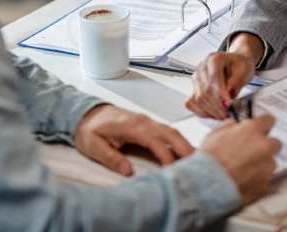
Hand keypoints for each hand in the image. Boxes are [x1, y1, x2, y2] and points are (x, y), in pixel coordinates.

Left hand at [74, 105, 193, 175]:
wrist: (87, 113)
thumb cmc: (90, 129)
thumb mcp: (93, 145)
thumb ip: (110, 158)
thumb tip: (128, 171)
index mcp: (130, 126)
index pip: (153, 140)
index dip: (165, 154)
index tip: (173, 169)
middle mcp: (142, 121)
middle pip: (169, 133)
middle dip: (184, 147)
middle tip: (198, 163)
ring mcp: (147, 121)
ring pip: (171, 131)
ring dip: (185, 144)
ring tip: (198, 159)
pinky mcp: (148, 125)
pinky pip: (167, 131)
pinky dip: (179, 141)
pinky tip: (186, 151)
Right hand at [186, 36, 258, 118]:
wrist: (236, 64)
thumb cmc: (240, 66)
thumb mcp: (244, 71)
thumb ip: (234, 84)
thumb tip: (226, 99)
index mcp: (215, 59)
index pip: (214, 78)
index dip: (221, 94)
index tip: (229, 104)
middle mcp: (202, 67)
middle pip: (205, 90)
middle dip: (217, 106)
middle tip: (228, 113)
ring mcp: (196, 77)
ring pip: (198, 98)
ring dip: (210, 110)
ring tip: (222, 114)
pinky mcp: (194, 87)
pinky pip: (191, 102)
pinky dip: (200, 111)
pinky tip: (212, 113)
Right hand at [200, 114, 281, 204]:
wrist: (207, 185)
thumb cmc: (209, 159)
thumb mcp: (215, 133)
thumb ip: (231, 126)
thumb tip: (236, 124)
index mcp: (252, 130)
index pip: (269, 119)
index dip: (263, 125)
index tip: (260, 129)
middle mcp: (264, 146)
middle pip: (274, 143)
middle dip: (265, 146)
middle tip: (250, 151)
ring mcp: (266, 166)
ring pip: (270, 162)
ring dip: (261, 164)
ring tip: (243, 169)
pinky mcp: (265, 184)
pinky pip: (265, 179)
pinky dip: (257, 179)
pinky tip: (243, 180)